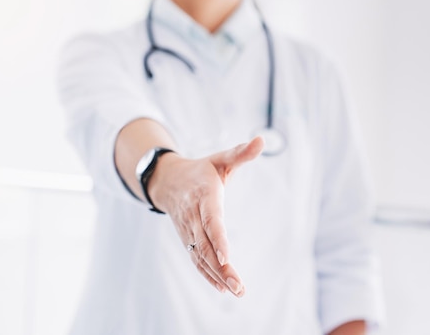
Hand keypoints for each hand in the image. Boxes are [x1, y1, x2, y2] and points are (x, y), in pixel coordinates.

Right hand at [148, 136, 263, 295]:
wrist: (168, 180)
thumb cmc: (202, 170)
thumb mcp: (221, 158)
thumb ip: (241, 153)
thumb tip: (262, 140)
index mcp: (204, 195)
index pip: (211, 220)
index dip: (219, 238)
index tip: (227, 257)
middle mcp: (193, 216)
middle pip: (207, 245)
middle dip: (222, 267)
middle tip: (239, 286)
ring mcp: (188, 230)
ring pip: (201, 256)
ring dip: (218, 276)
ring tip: (237, 290)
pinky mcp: (188, 239)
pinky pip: (197, 260)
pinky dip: (208, 275)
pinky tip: (223, 288)